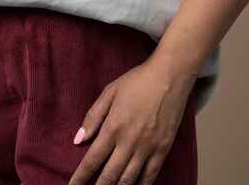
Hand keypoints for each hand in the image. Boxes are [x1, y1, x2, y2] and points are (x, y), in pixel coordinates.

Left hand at [70, 55, 197, 184]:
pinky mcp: (163, 148)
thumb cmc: (138, 80)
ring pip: (128, 179)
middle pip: (109, 176)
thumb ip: (93, 116)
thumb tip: (77, 140)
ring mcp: (147, 147)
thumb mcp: (110, 92)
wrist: (171, 75)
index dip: (80, 178)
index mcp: (113, 127)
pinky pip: (150, 175)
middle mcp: (129, 141)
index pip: (91, 160)